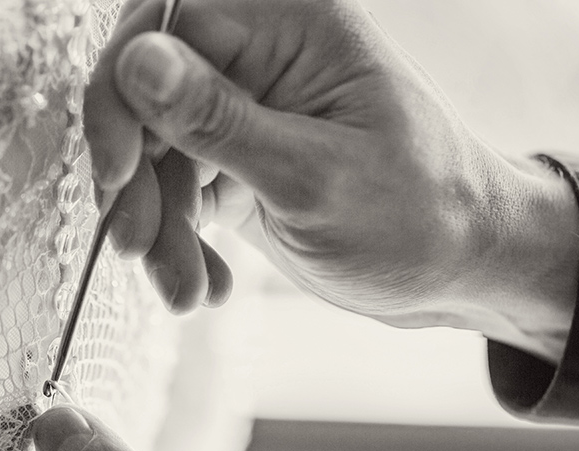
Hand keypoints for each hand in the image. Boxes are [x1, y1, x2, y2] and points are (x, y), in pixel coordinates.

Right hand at [87, 0, 578, 363]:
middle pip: (146, 98)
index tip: (117, 172)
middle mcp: (259, 58)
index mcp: (291, 27)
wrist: (461, 270)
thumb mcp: (312, 177)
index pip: (165, 24)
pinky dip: (178, 244)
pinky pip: (174, 195)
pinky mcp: (233, 164)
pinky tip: (208, 286)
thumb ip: (217, 121)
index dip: (123, 94)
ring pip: (152, 156)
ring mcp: (243, 113)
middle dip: (137, 184)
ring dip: (157, 230)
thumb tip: (135, 60)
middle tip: (138, 250)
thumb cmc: (416, 216)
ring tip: (186, 295)